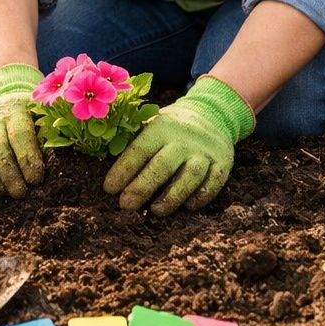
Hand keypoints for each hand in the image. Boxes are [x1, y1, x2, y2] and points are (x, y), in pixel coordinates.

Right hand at [0, 64, 45, 196]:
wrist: (2, 103)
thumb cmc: (30, 116)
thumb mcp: (43, 115)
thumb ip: (52, 130)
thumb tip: (62, 153)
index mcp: (17, 109)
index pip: (20, 133)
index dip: (28, 158)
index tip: (36, 179)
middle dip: (11, 173)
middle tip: (22, 193)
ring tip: (10, 194)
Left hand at [103, 76, 254, 214]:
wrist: (212, 114)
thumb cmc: (170, 128)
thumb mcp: (151, 124)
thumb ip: (130, 140)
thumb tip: (101, 160)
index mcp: (161, 127)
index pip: (139, 150)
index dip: (123, 170)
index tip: (109, 189)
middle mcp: (184, 138)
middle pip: (163, 165)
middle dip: (142, 187)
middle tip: (125, 206)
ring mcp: (205, 150)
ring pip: (191, 175)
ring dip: (173, 196)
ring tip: (156, 211)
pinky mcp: (223, 162)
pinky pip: (214, 182)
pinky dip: (201, 196)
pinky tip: (187, 206)